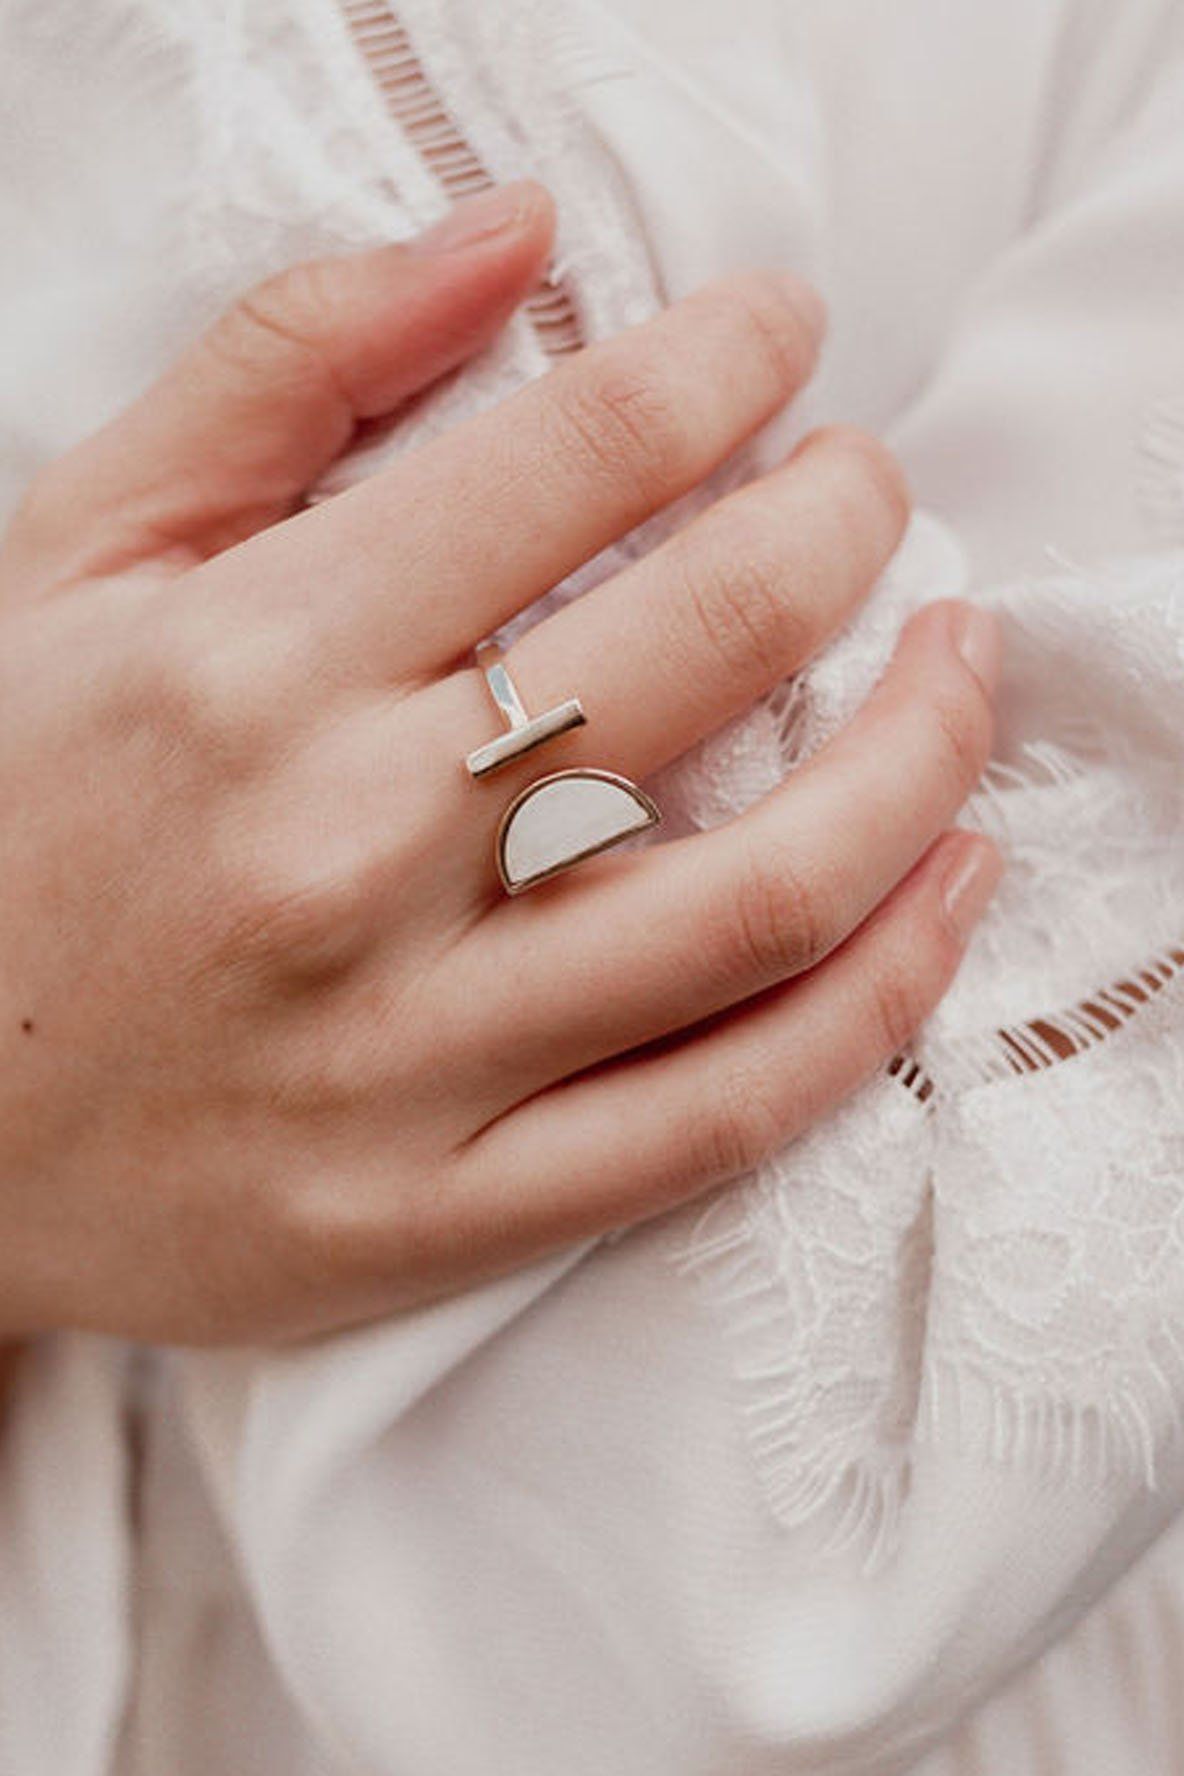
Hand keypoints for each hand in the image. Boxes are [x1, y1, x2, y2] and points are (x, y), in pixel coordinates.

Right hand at [0, 183, 1000, 1345]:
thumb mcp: (72, 558)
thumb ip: (285, 372)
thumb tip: (508, 232)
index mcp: (249, 665)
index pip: (577, 457)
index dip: (726, 365)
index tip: (778, 341)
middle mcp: (342, 855)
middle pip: (710, 646)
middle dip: (845, 524)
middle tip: (868, 490)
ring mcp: (406, 1057)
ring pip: (763, 896)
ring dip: (923, 755)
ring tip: (956, 665)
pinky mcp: (442, 1209)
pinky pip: (721, 1112)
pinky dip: (878, 996)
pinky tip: (947, 886)